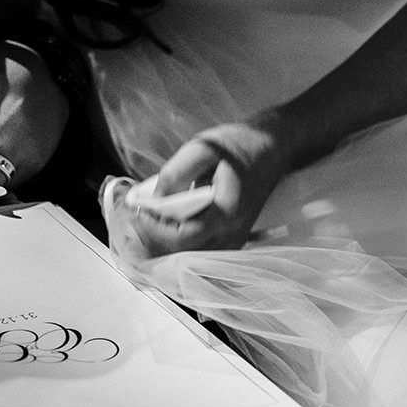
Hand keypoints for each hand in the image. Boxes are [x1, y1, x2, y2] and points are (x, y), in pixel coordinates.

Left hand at [107, 119, 290, 257]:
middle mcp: (232, 235)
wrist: (274, 148)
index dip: (154, 229)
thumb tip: (152, 199)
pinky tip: (164, 229)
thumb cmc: (239, 145)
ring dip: (164, 247)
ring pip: (192, 261)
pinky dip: (178, 247)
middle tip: (132, 220)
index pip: (183, 238)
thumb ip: (175, 173)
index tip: (134, 211)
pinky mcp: (232, 239)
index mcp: (226, 214)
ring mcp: (234, 241)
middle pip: (184, 256)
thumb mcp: (203, 147)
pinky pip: (201, 254)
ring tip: (144, 224)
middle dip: (153, 241)